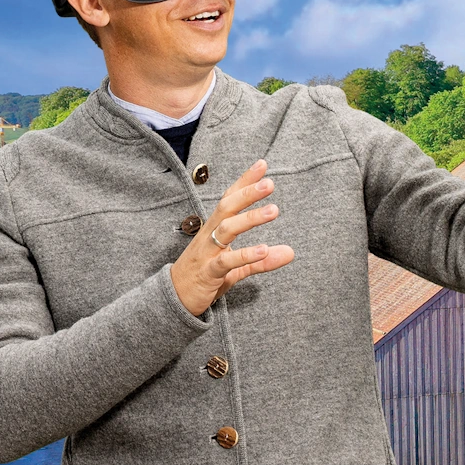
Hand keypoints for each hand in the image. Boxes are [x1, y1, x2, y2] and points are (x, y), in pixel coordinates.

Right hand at [170, 159, 294, 316]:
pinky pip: (226, 261)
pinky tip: (264, 249)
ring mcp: (207, 253)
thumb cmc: (205, 277)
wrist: (174, 300)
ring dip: (250, 218)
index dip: (244, 182)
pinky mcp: (208, 273)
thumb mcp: (237, 267)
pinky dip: (245, 255)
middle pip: (227, 207)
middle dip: (247, 193)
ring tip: (273, 210)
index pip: (230, 199)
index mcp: (215, 229)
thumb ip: (263, 259)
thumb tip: (291, 252)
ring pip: (226, 229)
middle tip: (270, 183)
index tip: (262, 164)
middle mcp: (209, 236)